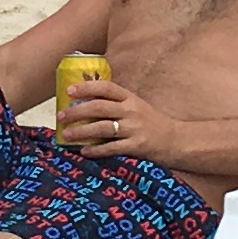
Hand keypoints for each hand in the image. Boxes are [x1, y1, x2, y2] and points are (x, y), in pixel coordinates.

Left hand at [56, 77, 173, 165]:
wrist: (176, 140)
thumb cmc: (152, 124)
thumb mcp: (137, 107)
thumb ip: (116, 104)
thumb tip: (85, 104)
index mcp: (130, 98)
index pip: (106, 88)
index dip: (87, 87)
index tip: (69, 90)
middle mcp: (131, 111)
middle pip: (99, 107)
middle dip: (77, 111)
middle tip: (61, 116)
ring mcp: (134, 129)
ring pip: (102, 127)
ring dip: (81, 131)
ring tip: (66, 134)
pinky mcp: (136, 146)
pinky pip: (111, 148)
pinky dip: (96, 150)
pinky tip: (84, 151)